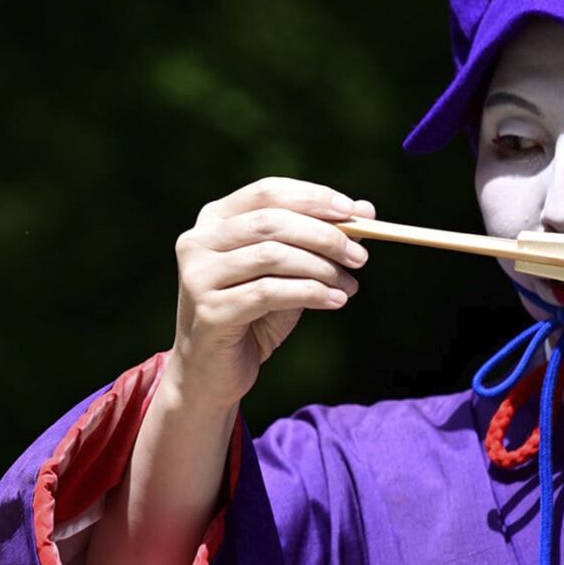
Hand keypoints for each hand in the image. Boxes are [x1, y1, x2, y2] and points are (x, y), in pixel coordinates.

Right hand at [167, 178, 372, 406]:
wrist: (211, 371)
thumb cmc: (253, 315)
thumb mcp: (289, 272)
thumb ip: (318, 241)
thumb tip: (365, 211)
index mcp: (214, 220)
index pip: (267, 192)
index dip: (313, 198)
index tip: (355, 213)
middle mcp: (198, 241)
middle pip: (271, 222)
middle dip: (324, 236)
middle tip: (360, 257)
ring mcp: (199, 276)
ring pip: (272, 255)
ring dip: (321, 268)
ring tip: (349, 284)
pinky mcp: (209, 311)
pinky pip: (269, 293)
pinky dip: (310, 293)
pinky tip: (335, 300)